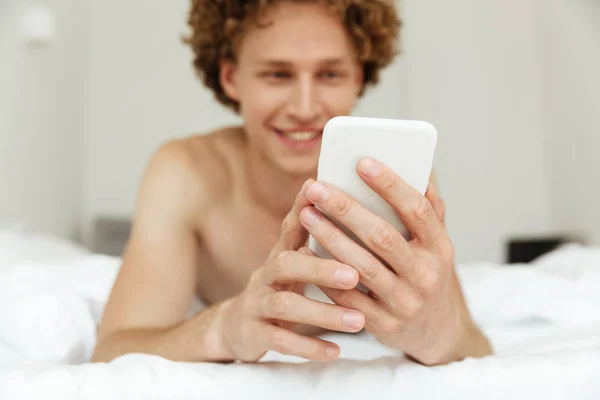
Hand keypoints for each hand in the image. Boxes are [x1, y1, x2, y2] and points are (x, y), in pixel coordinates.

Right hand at [220, 180, 364, 362]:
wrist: (238, 327)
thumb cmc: (280, 288)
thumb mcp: (293, 262)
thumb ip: (314, 239)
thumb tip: (343, 203)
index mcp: (280, 254)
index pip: (291, 228)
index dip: (302, 209)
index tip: (319, 191)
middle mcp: (265, 274)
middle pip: (286, 264)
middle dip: (319, 269)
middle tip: (353, 275)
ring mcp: (256, 304)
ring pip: (285, 305)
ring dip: (323, 313)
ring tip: (358, 322)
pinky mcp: (254, 332)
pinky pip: (280, 340)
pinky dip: (308, 346)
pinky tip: (335, 351)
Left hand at [299, 159, 491, 365]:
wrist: (436, 332)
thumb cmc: (428, 274)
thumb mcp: (436, 244)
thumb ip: (428, 210)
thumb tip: (419, 168)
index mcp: (440, 247)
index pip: (418, 210)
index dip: (391, 185)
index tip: (362, 162)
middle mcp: (426, 274)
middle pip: (382, 236)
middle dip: (346, 209)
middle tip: (317, 188)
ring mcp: (405, 302)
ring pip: (361, 266)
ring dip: (330, 238)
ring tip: (306, 214)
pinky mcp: (384, 324)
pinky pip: (348, 297)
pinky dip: (325, 273)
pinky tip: (304, 251)